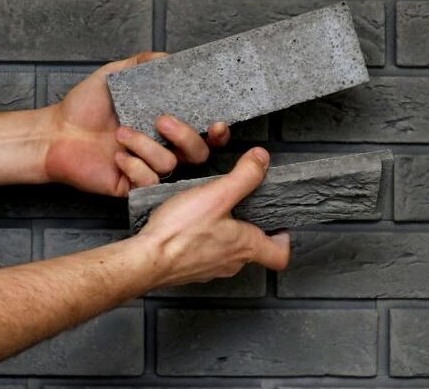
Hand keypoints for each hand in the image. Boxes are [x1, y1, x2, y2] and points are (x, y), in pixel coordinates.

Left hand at [44, 51, 230, 196]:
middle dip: (186, 136)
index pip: (205, 134)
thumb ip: (142, 64)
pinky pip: (149, 182)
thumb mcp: (114, 76)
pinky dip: (133, 167)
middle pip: (199, 154)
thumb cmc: (84, 107)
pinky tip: (116, 157)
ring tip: (120, 134)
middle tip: (161, 121)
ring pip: (170, 165)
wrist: (56, 133)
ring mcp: (150, 170)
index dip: (218, 133)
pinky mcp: (134, 187)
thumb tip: (168, 57)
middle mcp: (163, 150)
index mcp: (166, 127)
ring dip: (146, 146)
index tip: (216, 123)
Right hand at [138, 147, 289, 287]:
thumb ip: (244, 176)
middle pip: (253, 251)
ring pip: (227, 253)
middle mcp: (230, 263)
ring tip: (215, 213)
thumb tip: (262, 160)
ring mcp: (209, 269)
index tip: (279, 226)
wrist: (145, 260)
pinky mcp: (189, 269)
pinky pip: (204, 255)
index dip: (283, 240)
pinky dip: (203, 241)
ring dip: (225, 234)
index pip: (280, 256)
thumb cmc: (179, 233)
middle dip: (250, 229)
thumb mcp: (216, 195)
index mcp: (245, 247)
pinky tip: (190, 226)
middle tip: (245, 209)